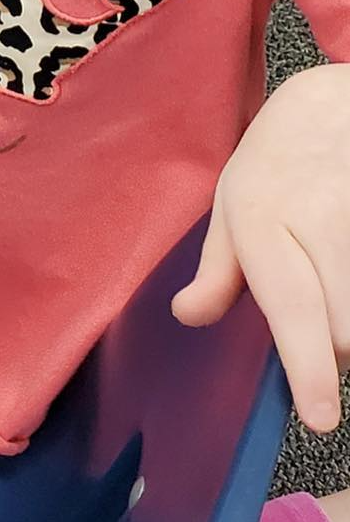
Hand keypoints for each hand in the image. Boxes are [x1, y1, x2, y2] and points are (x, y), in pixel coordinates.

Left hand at [171, 64, 349, 433]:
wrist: (335, 103)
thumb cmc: (275, 160)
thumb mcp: (230, 205)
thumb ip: (216, 270)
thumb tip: (188, 316)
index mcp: (263, 221)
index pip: (292, 308)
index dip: (308, 368)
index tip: (322, 418)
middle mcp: (320, 221)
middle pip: (343, 332)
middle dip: (331, 353)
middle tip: (315, 328)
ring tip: (333, 292)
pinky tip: (343, 272)